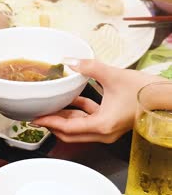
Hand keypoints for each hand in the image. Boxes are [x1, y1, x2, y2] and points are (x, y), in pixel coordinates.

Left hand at [31, 58, 163, 142]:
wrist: (167, 98)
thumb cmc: (145, 91)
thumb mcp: (113, 75)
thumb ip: (88, 67)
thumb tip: (69, 60)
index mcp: (102, 125)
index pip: (67, 128)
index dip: (49, 122)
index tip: (35, 118)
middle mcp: (103, 133)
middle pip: (69, 133)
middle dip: (52, 124)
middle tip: (38, 114)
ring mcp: (107, 130)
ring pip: (78, 128)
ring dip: (64, 117)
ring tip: (50, 106)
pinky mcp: (111, 124)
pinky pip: (89, 120)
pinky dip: (79, 112)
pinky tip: (73, 99)